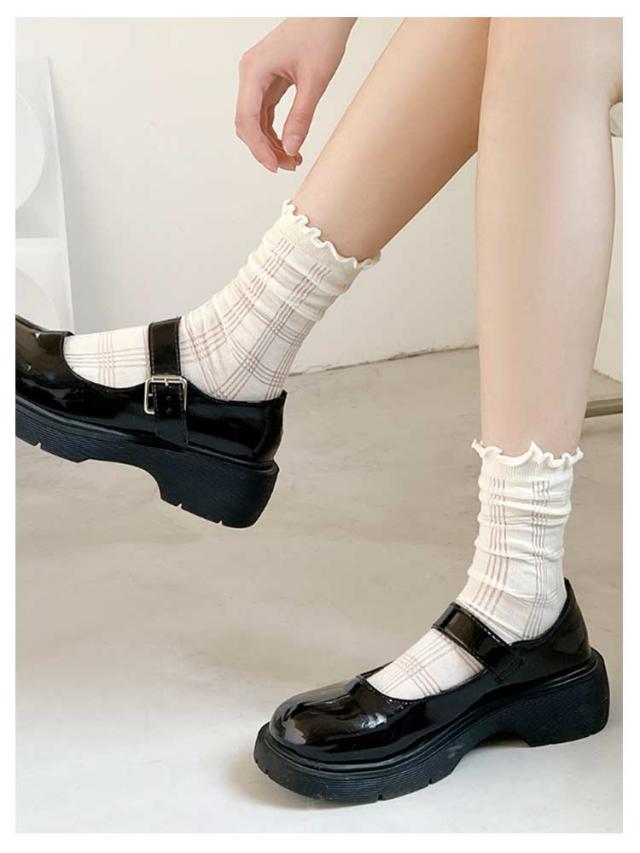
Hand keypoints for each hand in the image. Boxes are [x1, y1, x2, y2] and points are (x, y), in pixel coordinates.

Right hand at [235, 17, 355, 171]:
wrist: (327, 13)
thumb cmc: (321, 35)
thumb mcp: (314, 81)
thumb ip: (301, 117)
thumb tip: (291, 149)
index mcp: (254, 71)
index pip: (247, 120)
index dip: (259, 148)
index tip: (275, 166)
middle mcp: (250, 75)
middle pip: (247, 124)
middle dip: (265, 149)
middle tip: (289, 166)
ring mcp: (257, 78)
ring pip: (255, 122)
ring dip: (270, 144)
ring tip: (293, 159)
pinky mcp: (267, 81)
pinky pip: (265, 114)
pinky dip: (275, 132)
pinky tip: (289, 145)